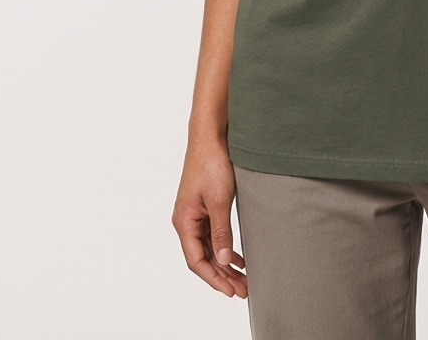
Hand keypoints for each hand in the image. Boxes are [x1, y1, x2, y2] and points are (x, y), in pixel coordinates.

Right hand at [172, 139, 247, 297]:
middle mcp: (186, 221)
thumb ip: (221, 231)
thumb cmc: (211, 164)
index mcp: (184, 222)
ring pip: (208, 248)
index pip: (196, 261)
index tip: (231, 291)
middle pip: (203, 257)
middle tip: (243, 289)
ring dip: (224, 263)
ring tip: (243, 278)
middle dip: (222, 275)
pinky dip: (224, 247)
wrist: (210, 137)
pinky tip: (237, 257)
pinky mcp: (203, 207)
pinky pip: (212, 235)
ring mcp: (194, 215)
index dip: (214, 278)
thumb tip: (223, 260)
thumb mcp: (220, 200)